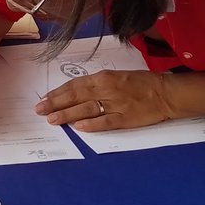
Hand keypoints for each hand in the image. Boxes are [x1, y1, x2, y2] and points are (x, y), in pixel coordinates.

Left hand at [35, 69, 172, 131]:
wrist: (165, 92)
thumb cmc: (141, 83)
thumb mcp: (117, 77)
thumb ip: (98, 84)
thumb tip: (77, 92)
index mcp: (103, 77)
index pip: (75, 85)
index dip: (58, 92)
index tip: (44, 98)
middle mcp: (106, 89)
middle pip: (76, 96)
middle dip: (55, 103)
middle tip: (39, 110)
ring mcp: (115, 104)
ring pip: (86, 109)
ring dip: (67, 114)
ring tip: (52, 120)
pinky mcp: (125, 117)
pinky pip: (105, 121)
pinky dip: (92, 124)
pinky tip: (79, 127)